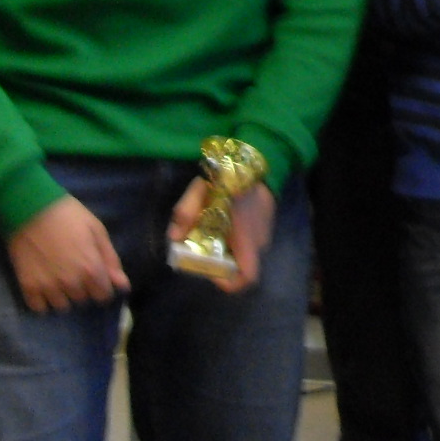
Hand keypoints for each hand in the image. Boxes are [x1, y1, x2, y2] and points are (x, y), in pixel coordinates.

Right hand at [7, 196, 128, 312]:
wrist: (29, 208)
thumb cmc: (68, 216)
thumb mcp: (97, 230)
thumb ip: (110, 260)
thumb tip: (122, 285)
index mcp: (91, 269)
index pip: (103, 296)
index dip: (102, 286)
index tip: (95, 276)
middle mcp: (71, 283)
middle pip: (82, 300)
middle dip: (82, 288)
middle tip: (74, 270)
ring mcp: (47, 287)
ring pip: (62, 306)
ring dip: (63, 295)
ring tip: (58, 276)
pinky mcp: (27, 287)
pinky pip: (39, 308)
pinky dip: (43, 300)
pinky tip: (44, 284)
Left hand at [169, 177, 276, 292]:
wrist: (258, 158)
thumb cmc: (229, 177)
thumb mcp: (200, 190)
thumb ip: (186, 212)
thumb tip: (173, 238)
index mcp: (246, 237)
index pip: (248, 276)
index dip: (229, 282)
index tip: (212, 271)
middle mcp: (260, 241)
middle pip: (242, 268)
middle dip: (222, 266)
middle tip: (204, 251)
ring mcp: (265, 234)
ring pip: (246, 256)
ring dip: (229, 253)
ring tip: (214, 235)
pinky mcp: (266, 226)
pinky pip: (251, 245)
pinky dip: (237, 243)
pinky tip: (226, 224)